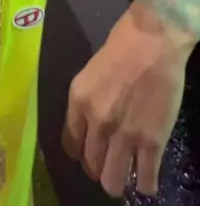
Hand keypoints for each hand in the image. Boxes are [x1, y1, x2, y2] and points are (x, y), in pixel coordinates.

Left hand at [62, 3, 191, 197]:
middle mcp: (95, 122)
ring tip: (124, 180)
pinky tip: (146, 183)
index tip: (88, 156)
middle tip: (109, 167)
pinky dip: (146, 184)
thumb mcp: (91, 72)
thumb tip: (91, 123)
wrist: (153, 39)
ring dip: (117, 183)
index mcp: (78, 101)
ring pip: (113, 178)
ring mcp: (123, 134)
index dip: (80, 154)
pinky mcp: (151, 141)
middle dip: (99, 169)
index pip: (70, 144)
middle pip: (91, 164)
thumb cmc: (123, 45)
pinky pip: (145, 177)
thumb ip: (88, 101)